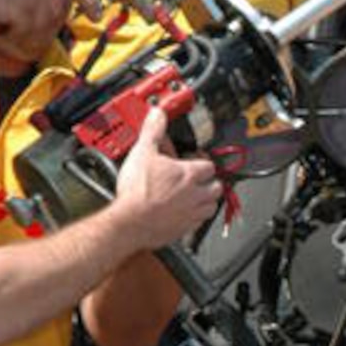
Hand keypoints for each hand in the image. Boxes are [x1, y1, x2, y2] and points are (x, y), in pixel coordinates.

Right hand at [0, 0, 99, 61]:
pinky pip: (28, 34)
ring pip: (45, 28)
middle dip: (44, 30)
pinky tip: (3, 28)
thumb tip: (57, 19)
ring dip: (28, 37)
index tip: (96, 16)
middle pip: (59, 15)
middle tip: (22, 33)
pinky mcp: (25, 6)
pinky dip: (16, 37)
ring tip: (9, 30)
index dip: (89, 2)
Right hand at [113, 107, 222, 246]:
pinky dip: (194, 219)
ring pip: (211, 207)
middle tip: (200, 180)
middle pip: (216, 187)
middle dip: (210, 182)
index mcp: (188, 174)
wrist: (129, 222)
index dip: (203, 162)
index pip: (209, 165)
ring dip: (206, 201)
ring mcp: (191, 214)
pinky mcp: (183, 230)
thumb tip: (158, 115)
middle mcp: (195, 195)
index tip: (196, 160)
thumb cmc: (137, 192)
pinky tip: (183, 215)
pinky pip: (198, 225)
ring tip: (195, 197)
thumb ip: (153, 131)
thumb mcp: (142, 152)